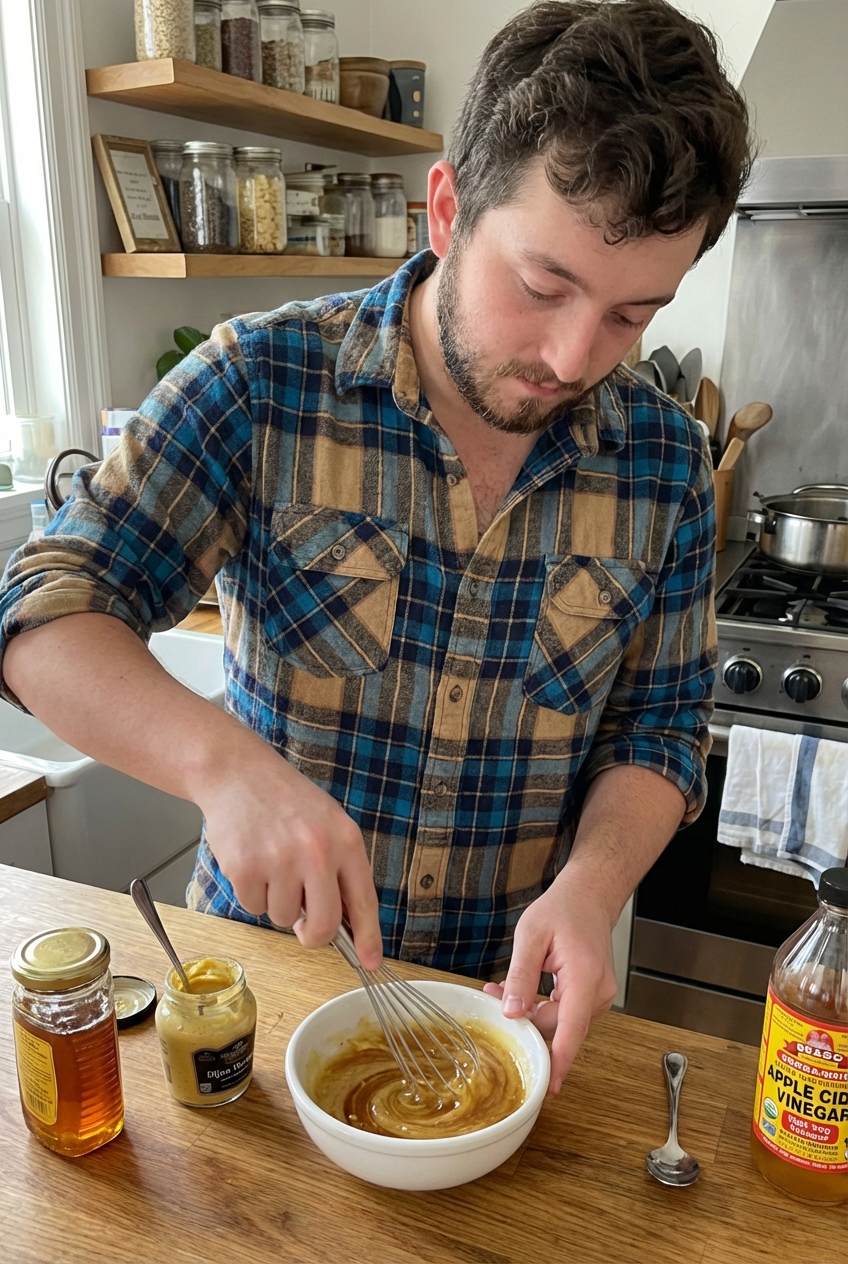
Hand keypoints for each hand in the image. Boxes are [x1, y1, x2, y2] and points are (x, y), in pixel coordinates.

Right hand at [196, 737, 382, 969]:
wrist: (238, 773)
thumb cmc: (286, 802)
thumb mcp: (328, 824)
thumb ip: (340, 869)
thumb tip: (348, 922)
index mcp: (345, 841)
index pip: (363, 901)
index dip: (368, 938)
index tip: (370, 962)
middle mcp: (317, 852)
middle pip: (323, 925)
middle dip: (311, 933)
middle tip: (302, 923)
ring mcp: (280, 860)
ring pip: (283, 918)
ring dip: (276, 902)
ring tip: (271, 864)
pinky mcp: (245, 868)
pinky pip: (253, 907)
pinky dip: (251, 893)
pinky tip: (252, 861)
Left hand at [483, 872, 617, 1093]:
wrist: (590, 896)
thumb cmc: (563, 909)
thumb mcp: (532, 936)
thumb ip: (521, 976)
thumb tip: (511, 1013)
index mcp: (585, 978)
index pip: (571, 1030)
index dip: (558, 1062)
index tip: (548, 1087)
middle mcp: (599, 993)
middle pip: (560, 1027)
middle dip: (525, 1022)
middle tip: (492, 997)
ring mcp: (600, 996)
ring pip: (561, 1021)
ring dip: (531, 1013)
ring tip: (502, 988)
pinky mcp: (593, 996)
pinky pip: (566, 1012)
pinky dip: (543, 1006)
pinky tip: (523, 990)